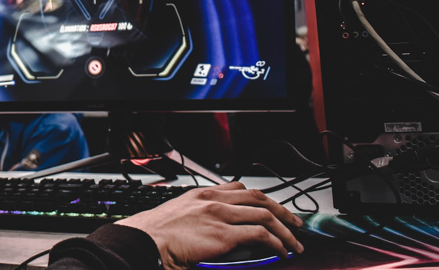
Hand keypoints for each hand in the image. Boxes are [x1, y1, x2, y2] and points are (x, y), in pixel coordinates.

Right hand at [114, 181, 303, 269]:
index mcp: (201, 194)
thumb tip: (217, 229)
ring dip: (285, 230)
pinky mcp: (225, 235)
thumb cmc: (155, 234)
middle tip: (293, 222)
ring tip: (294, 242)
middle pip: (258, 198)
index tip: (270, 207)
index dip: (260, 198)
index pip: (239, 187)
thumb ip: (199, 216)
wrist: (144, 241)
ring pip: (265, 215)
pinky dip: (277, 243)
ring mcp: (220, 215)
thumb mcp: (178, 216)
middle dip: (281, 210)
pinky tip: (281, 252)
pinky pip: (261, 235)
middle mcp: (213, 200)